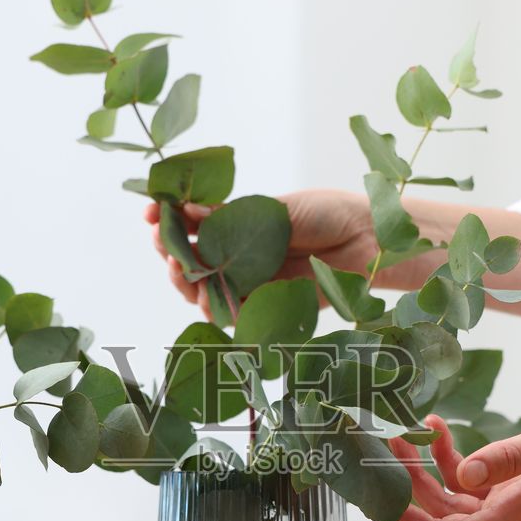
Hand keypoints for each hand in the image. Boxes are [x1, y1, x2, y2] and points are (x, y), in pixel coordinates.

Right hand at [146, 188, 374, 310]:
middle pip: (190, 258)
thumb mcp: (276, 209)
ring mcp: (249, 280)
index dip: (168, 217)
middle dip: (168, 249)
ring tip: (175, 267)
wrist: (368, 241)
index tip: (151, 210)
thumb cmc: (327, 215)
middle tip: (158, 240)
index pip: (192, 222)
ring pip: (203, 288)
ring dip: (183, 280)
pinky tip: (204, 296)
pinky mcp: (265, 305)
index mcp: (237, 223)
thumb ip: (232, 217)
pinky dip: (213, 307)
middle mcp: (238, 254)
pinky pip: (231, 312)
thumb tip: (189, 209)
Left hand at [370, 396, 520, 520]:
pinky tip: (436, 430)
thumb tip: (464, 475)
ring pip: (452, 504)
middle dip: (406, 504)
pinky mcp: (513, 489)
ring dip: (421, 476)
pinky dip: (448, 461)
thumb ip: (511, 457)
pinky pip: (469, 484)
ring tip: (398, 438)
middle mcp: (515, 518)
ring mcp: (513, 506)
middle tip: (371, 475)